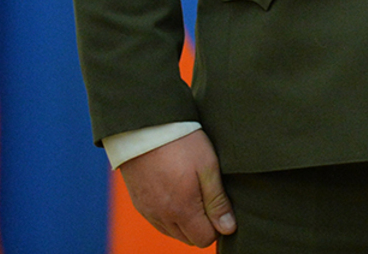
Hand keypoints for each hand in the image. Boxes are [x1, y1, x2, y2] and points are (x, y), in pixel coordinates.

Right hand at [118, 129, 236, 245]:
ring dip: (186, 221)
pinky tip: (177, 193)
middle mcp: (162, 216)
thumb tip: (228, 229)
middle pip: (188, 238)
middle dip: (203, 225)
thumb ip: (218, 202)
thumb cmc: (182, 143)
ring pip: (172, 232)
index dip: (217, 226)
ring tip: (193, 192)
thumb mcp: (208, 167)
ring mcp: (148, 211)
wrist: (145, 127)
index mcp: (182, 210)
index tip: (221, 206)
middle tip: (209, 197)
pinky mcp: (138, 203)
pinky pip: (158, 222)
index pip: (204, 240)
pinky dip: (170, 215)